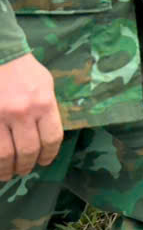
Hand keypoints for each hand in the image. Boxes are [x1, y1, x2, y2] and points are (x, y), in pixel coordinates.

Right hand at [0, 54, 63, 181]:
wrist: (1, 56)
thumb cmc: (24, 71)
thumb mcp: (46, 85)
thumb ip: (48, 110)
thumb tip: (48, 136)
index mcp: (44, 103)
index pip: (51, 139)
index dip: (49, 155)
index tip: (44, 161)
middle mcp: (23, 112)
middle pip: (28, 151)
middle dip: (27, 165)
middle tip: (24, 170)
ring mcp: (0, 116)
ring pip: (5, 154)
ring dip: (7, 169)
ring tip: (8, 173)